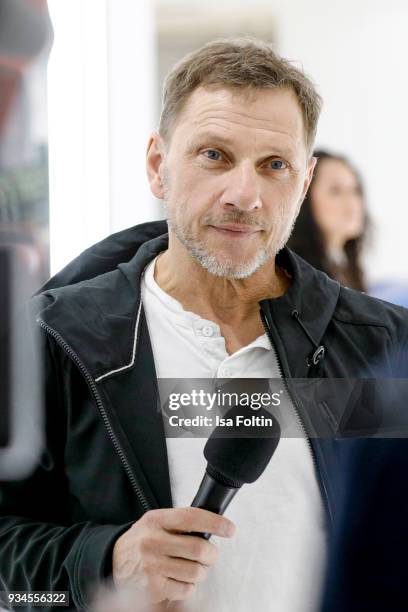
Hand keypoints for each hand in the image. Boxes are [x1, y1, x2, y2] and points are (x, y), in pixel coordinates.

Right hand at [112, 507, 235, 603]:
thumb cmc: (144, 539)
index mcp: (156, 520)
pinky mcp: (154, 587)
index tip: (230, 529)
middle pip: (198, 549)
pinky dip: (189, 586)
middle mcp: (153, 541)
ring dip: (200, 572)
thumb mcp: (157, 521)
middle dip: (212, 554)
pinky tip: (179, 578)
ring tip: (190, 567)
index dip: (215, 523)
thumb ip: (181, 522)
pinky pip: (186, 590)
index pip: (191, 518)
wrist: (115, 560)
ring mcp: (152, 566)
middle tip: (210, 555)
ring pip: (196, 572)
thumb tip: (214, 526)